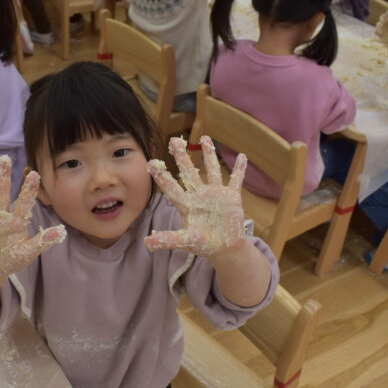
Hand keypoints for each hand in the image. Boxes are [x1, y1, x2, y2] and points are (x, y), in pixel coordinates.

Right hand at [0, 157, 65, 277]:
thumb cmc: (11, 258)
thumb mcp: (28, 252)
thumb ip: (43, 241)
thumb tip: (63, 232)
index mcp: (15, 221)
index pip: (23, 202)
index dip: (28, 189)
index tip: (34, 174)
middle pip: (1, 193)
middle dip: (3, 176)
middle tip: (5, 158)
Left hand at [145, 136, 246, 257]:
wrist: (225, 249)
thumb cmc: (203, 245)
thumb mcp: (185, 241)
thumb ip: (167, 240)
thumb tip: (146, 243)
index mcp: (186, 204)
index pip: (171, 187)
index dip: (161, 176)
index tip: (150, 162)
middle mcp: (199, 195)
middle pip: (189, 172)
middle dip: (181, 157)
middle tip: (173, 140)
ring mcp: (215, 194)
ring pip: (211, 170)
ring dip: (209, 154)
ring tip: (205, 138)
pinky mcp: (231, 197)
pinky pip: (236, 180)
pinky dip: (240, 170)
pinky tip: (242, 156)